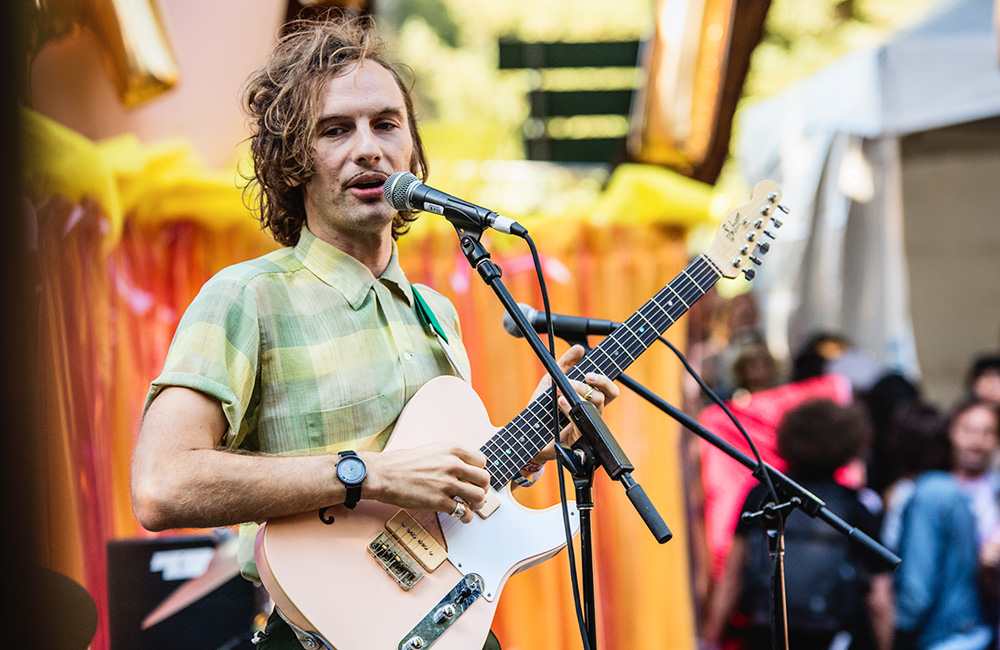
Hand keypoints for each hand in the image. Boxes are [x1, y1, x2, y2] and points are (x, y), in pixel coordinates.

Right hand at [360, 442, 489, 523]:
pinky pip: (463, 512)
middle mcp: (453, 465)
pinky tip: (461, 516)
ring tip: (471, 506)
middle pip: (484, 479)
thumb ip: (451, 458)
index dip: (479, 472)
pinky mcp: (440, 501)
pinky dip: (466, 517)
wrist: (383, 474)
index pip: (481, 461)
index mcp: (453, 449)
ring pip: (478, 496)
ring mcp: (448, 484)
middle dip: (482, 489)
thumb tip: (464, 470)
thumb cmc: (402, 463)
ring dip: (477, 504)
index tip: (474, 479)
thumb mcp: (432, 450)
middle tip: (476, 494)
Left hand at [527, 344, 618, 463]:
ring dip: (579, 393)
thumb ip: (565, 364)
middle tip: (585, 377)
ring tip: (561, 390)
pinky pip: (580, 421)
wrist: (529, 433)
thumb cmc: (543, 409)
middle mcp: (591, 412)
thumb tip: (579, 348)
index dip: (605, 380)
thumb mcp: (551, 382)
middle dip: (598, 383)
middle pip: (606, 396)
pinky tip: (560, 401)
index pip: (608, 390)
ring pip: (594, 407)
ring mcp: (586, 425)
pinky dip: (570, 408)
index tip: (590, 373)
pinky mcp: (578, 436)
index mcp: (589, 400)